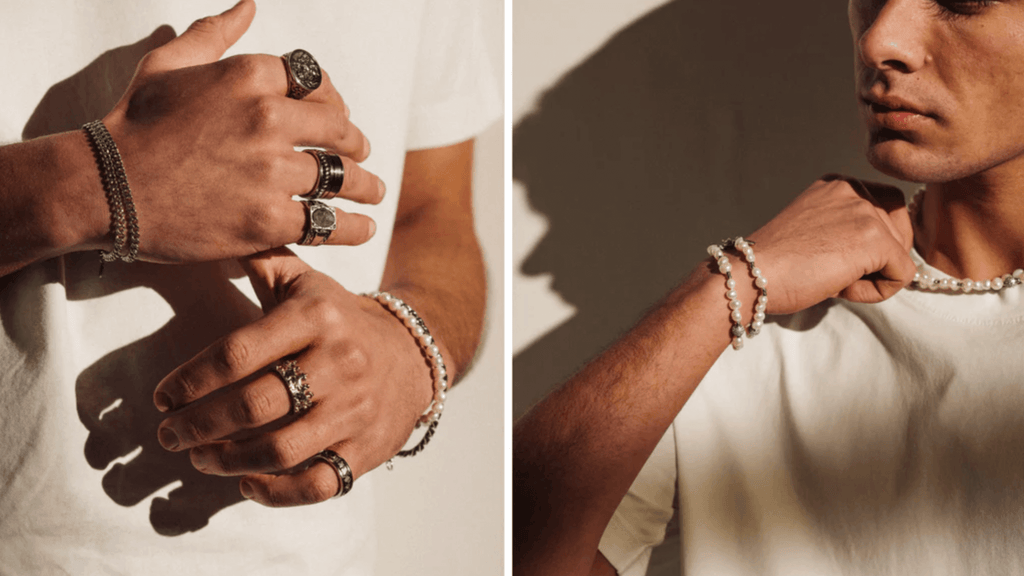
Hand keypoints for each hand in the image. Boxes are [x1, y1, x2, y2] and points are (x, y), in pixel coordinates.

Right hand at [94, 0, 384, 261]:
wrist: (103, 187)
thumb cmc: (132, 125)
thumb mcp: (168, 64)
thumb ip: (215, 35)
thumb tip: (247, 5)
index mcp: (250, 76)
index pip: (317, 83)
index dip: (334, 100)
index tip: (338, 115)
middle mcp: (267, 118)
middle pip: (340, 129)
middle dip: (356, 143)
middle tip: (361, 155)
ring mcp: (271, 170)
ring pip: (341, 177)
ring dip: (365, 186)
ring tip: (374, 193)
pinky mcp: (268, 218)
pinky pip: (329, 222)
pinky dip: (353, 227)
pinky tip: (363, 227)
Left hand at [150, 248, 435, 505]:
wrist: (413, 355)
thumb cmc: (342, 319)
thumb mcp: (309, 285)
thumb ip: (264, 263)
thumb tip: (218, 229)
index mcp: (317, 318)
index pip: (238, 352)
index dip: (191, 380)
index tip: (164, 396)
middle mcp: (339, 364)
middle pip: (253, 404)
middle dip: (198, 425)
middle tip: (169, 433)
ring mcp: (355, 411)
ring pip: (280, 449)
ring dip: (227, 460)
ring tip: (199, 458)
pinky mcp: (367, 449)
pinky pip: (317, 484)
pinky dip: (277, 492)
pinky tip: (248, 484)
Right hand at [742, 175, 916, 313]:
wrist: (749, 275)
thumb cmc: (773, 265)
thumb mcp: (814, 230)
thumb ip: (846, 227)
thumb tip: (886, 253)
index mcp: (837, 185)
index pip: (886, 211)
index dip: (869, 245)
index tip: (830, 257)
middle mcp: (854, 190)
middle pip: (900, 231)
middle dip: (876, 260)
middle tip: (833, 270)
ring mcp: (865, 211)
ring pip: (901, 255)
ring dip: (872, 276)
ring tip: (833, 278)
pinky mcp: (874, 239)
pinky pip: (902, 275)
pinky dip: (875, 292)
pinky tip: (840, 288)